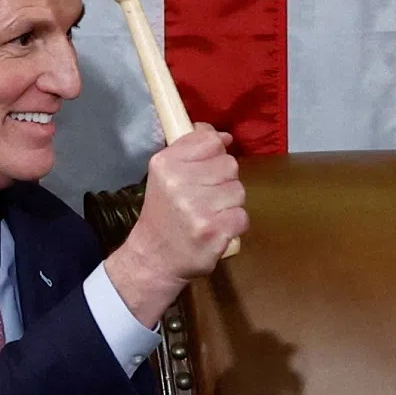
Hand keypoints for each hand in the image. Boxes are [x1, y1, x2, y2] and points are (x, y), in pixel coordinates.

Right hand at [105, 123, 247, 327]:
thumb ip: (191, 150)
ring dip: (229, 204)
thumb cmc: (163, 213)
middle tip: (205, 198)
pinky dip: (233, 224)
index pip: (210, 141)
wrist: (154, 258)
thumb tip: (223, 136)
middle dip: (223, 181)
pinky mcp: (213, 232)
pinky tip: (216, 229)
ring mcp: (197, 208)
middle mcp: (179, 182)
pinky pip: (242, 216)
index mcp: (165, 163)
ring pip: (238, 190)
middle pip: (229, 165)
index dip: (215, 153)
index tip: (207, 167)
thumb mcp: (165, 175)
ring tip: (210, 214)